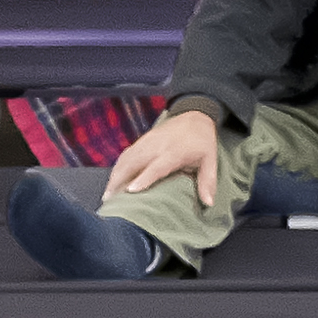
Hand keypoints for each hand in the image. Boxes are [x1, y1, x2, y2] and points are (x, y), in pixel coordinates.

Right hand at [100, 105, 223, 202]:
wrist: (194, 115)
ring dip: (114, 176)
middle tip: (110, 200)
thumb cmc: (202, 140)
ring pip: (126, 159)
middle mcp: (157, 146)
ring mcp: (146, 142)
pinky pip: (125, 155)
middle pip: (133, 163)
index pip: (156, 166)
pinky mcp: (141, 140)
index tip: (131, 191)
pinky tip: (112, 181)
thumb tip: (208, 203)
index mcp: (174, 152)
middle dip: (119, 181)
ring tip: (107, 195)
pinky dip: (117, 168)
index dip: (144, 178)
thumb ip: (207, 181)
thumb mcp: (210, 160)